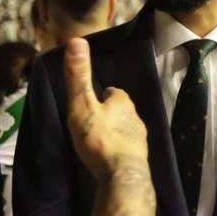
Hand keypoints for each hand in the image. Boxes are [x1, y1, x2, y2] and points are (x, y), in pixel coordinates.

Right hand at [63, 38, 147, 177]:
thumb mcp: (82, 105)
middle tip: (92, 121)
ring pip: (126, 129)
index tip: (91, 101)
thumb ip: (78, 77)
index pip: (114, 92)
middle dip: (109, 114)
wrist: (121, 175)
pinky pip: (127, 149)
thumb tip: (76, 40)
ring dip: (114, 132)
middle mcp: (136, 117)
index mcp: (122, 102)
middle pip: (121, 111)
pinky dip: (118, 150)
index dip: (102, 96)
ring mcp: (140, 139)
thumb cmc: (99, 138)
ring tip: (99, 139)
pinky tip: (108, 157)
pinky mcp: (139, 158)